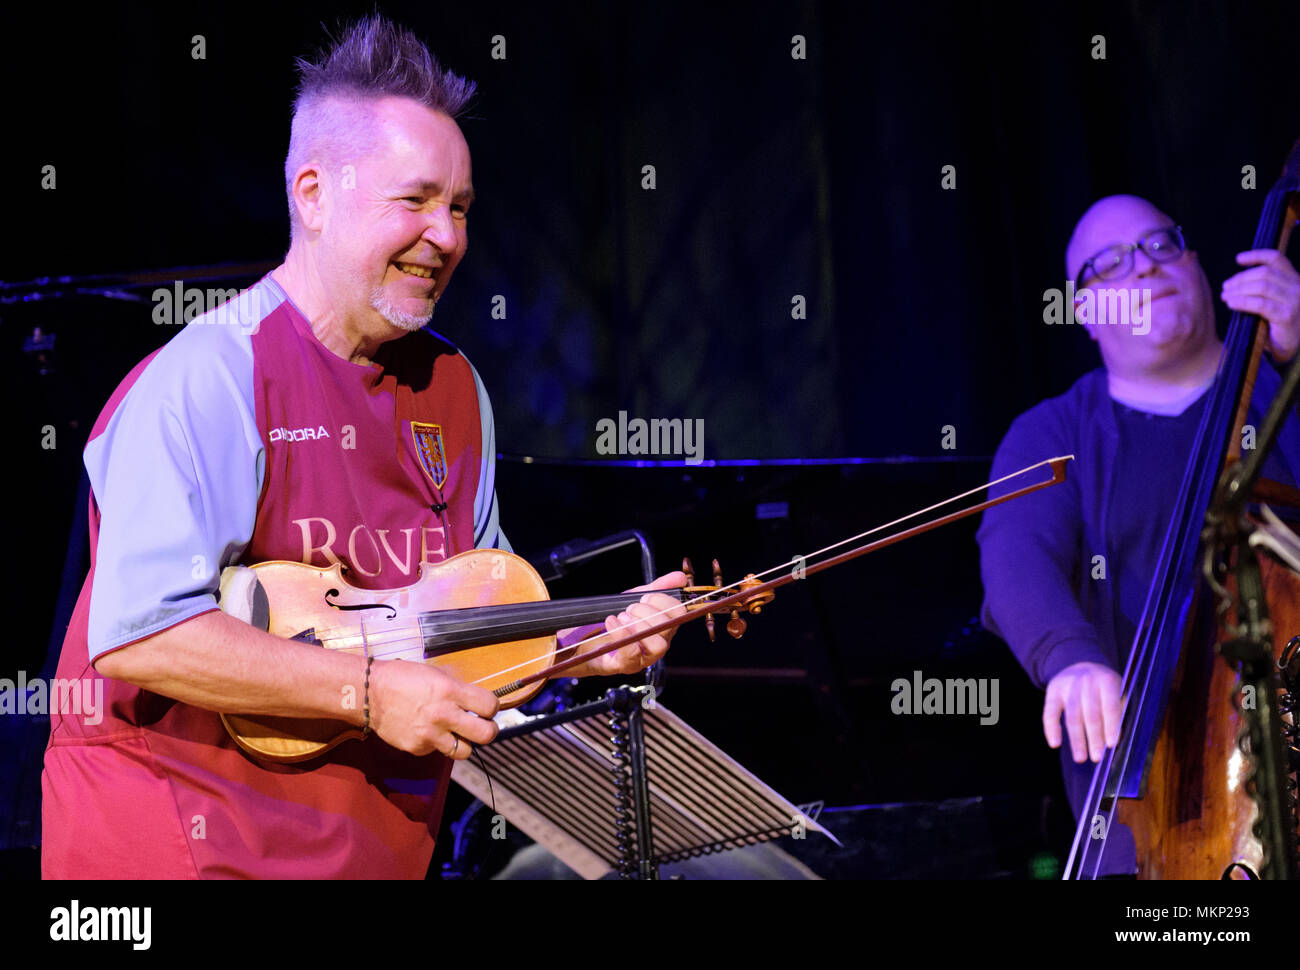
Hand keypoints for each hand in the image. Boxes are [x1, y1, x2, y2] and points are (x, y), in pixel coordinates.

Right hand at [368, 659, 498, 758]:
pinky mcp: (418, 748)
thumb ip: (458, 689)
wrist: (370, 694)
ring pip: (465, 751)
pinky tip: (428, 731)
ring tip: (457, 733)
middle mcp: (443, 714)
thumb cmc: (403, 678)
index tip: (487, 708)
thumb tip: (478, 700)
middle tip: (483, 726)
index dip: (492, 708)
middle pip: (486, 735)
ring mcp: (430, 734)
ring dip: (464, 743)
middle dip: (489, 731)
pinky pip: (438, 751)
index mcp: (450, 691)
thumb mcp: (436, 675)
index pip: (490, 706)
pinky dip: (437, 744)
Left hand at [562, 571, 687, 677]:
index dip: (663, 600)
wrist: (582, 639)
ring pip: (659, 645)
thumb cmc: (612, 621)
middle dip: (648, 611)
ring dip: (639, 625)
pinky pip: (632, 654)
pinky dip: (621, 633)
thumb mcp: (633, 598)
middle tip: (630, 607)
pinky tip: (611, 622)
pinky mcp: (625, 666)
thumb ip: (657, 587)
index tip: (645, 596)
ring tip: (621, 616)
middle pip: (669, 627)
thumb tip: (681, 576)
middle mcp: (657, 643)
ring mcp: (643, 658)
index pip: (679, 613)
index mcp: (663, 626)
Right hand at [1043, 661, 1122, 762]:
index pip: (1110, 707)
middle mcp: (1087, 681)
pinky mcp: (1053, 690)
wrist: (1079, 663)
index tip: (1111, 745)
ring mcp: (1068, 685)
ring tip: (1080, 758)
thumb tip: (1113, 740)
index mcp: (1107, 681)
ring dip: (1076, 739)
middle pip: (1091, 714)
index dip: (1111, 726)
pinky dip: (1051, 728)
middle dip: (1094, 738)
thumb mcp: (1117, 691)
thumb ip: (1117, 712)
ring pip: (1072, 716)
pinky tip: (1055, 744)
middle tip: (1096, 757)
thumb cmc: (1103, 687)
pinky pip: (1050, 712)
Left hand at [1222, 250, 1299, 361]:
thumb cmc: (1278, 326)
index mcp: (1294, 280)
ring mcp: (1295, 301)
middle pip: (1265, 273)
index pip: (1277, 259)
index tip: (1238, 259)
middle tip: (1225, 287)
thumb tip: (1234, 282)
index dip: (1257, 256)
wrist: (1291, 349)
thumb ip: (1262, 289)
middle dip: (1241, 278)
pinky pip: (1260, 304)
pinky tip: (1231, 303)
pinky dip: (1242, 301)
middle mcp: (1298, 287)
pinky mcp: (1287, 316)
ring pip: (1262, 286)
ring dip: (1239, 290)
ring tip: (1225, 296)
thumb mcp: (1272, 302)